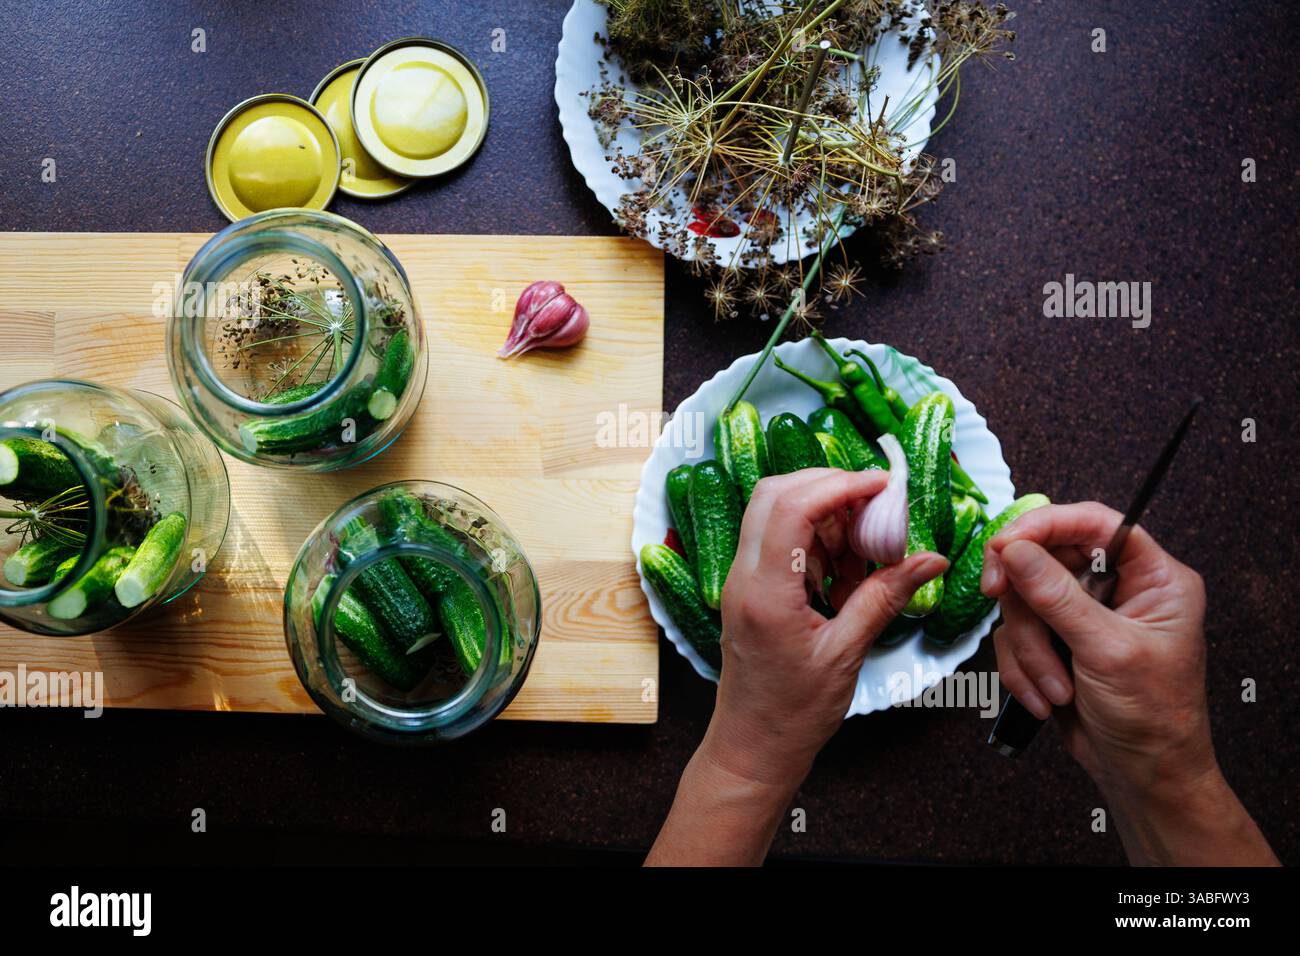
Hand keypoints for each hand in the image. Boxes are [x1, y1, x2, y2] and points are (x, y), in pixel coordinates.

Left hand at [709, 468, 947, 785]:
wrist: (752, 748)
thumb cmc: (793, 712)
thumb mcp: (847, 654)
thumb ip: (885, 598)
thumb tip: (931, 559)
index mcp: (764, 591)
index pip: (791, 508)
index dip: (838, 484)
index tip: (882, 483)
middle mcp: (744, 577)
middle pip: (775, 495)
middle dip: (828, 485)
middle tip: (877, 500)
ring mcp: (742, 581)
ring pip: (774, 513)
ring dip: (824, 512)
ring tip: (869, 538)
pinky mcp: (751, 589)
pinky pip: (779, 542)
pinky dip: (816, 538)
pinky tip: (849, 563)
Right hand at [982, 501, 1276, 864]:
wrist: (1143, 776)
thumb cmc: (1154, 717)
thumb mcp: (1107, 651)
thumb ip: (1057, 597)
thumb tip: (1014, 549)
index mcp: (1153, 576)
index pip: (1094, 522)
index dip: (1045, 524)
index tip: (1005, 544)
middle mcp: (1117, 587)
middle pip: (1045, 558)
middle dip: (1025, 598)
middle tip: (996, 596)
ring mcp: (1082, 614)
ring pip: (1023, 600)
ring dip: (1028, 648)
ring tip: (1055, 687)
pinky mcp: (1055, 640)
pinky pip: (1014, 634)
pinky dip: (1021, 668)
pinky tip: (1046, 697)